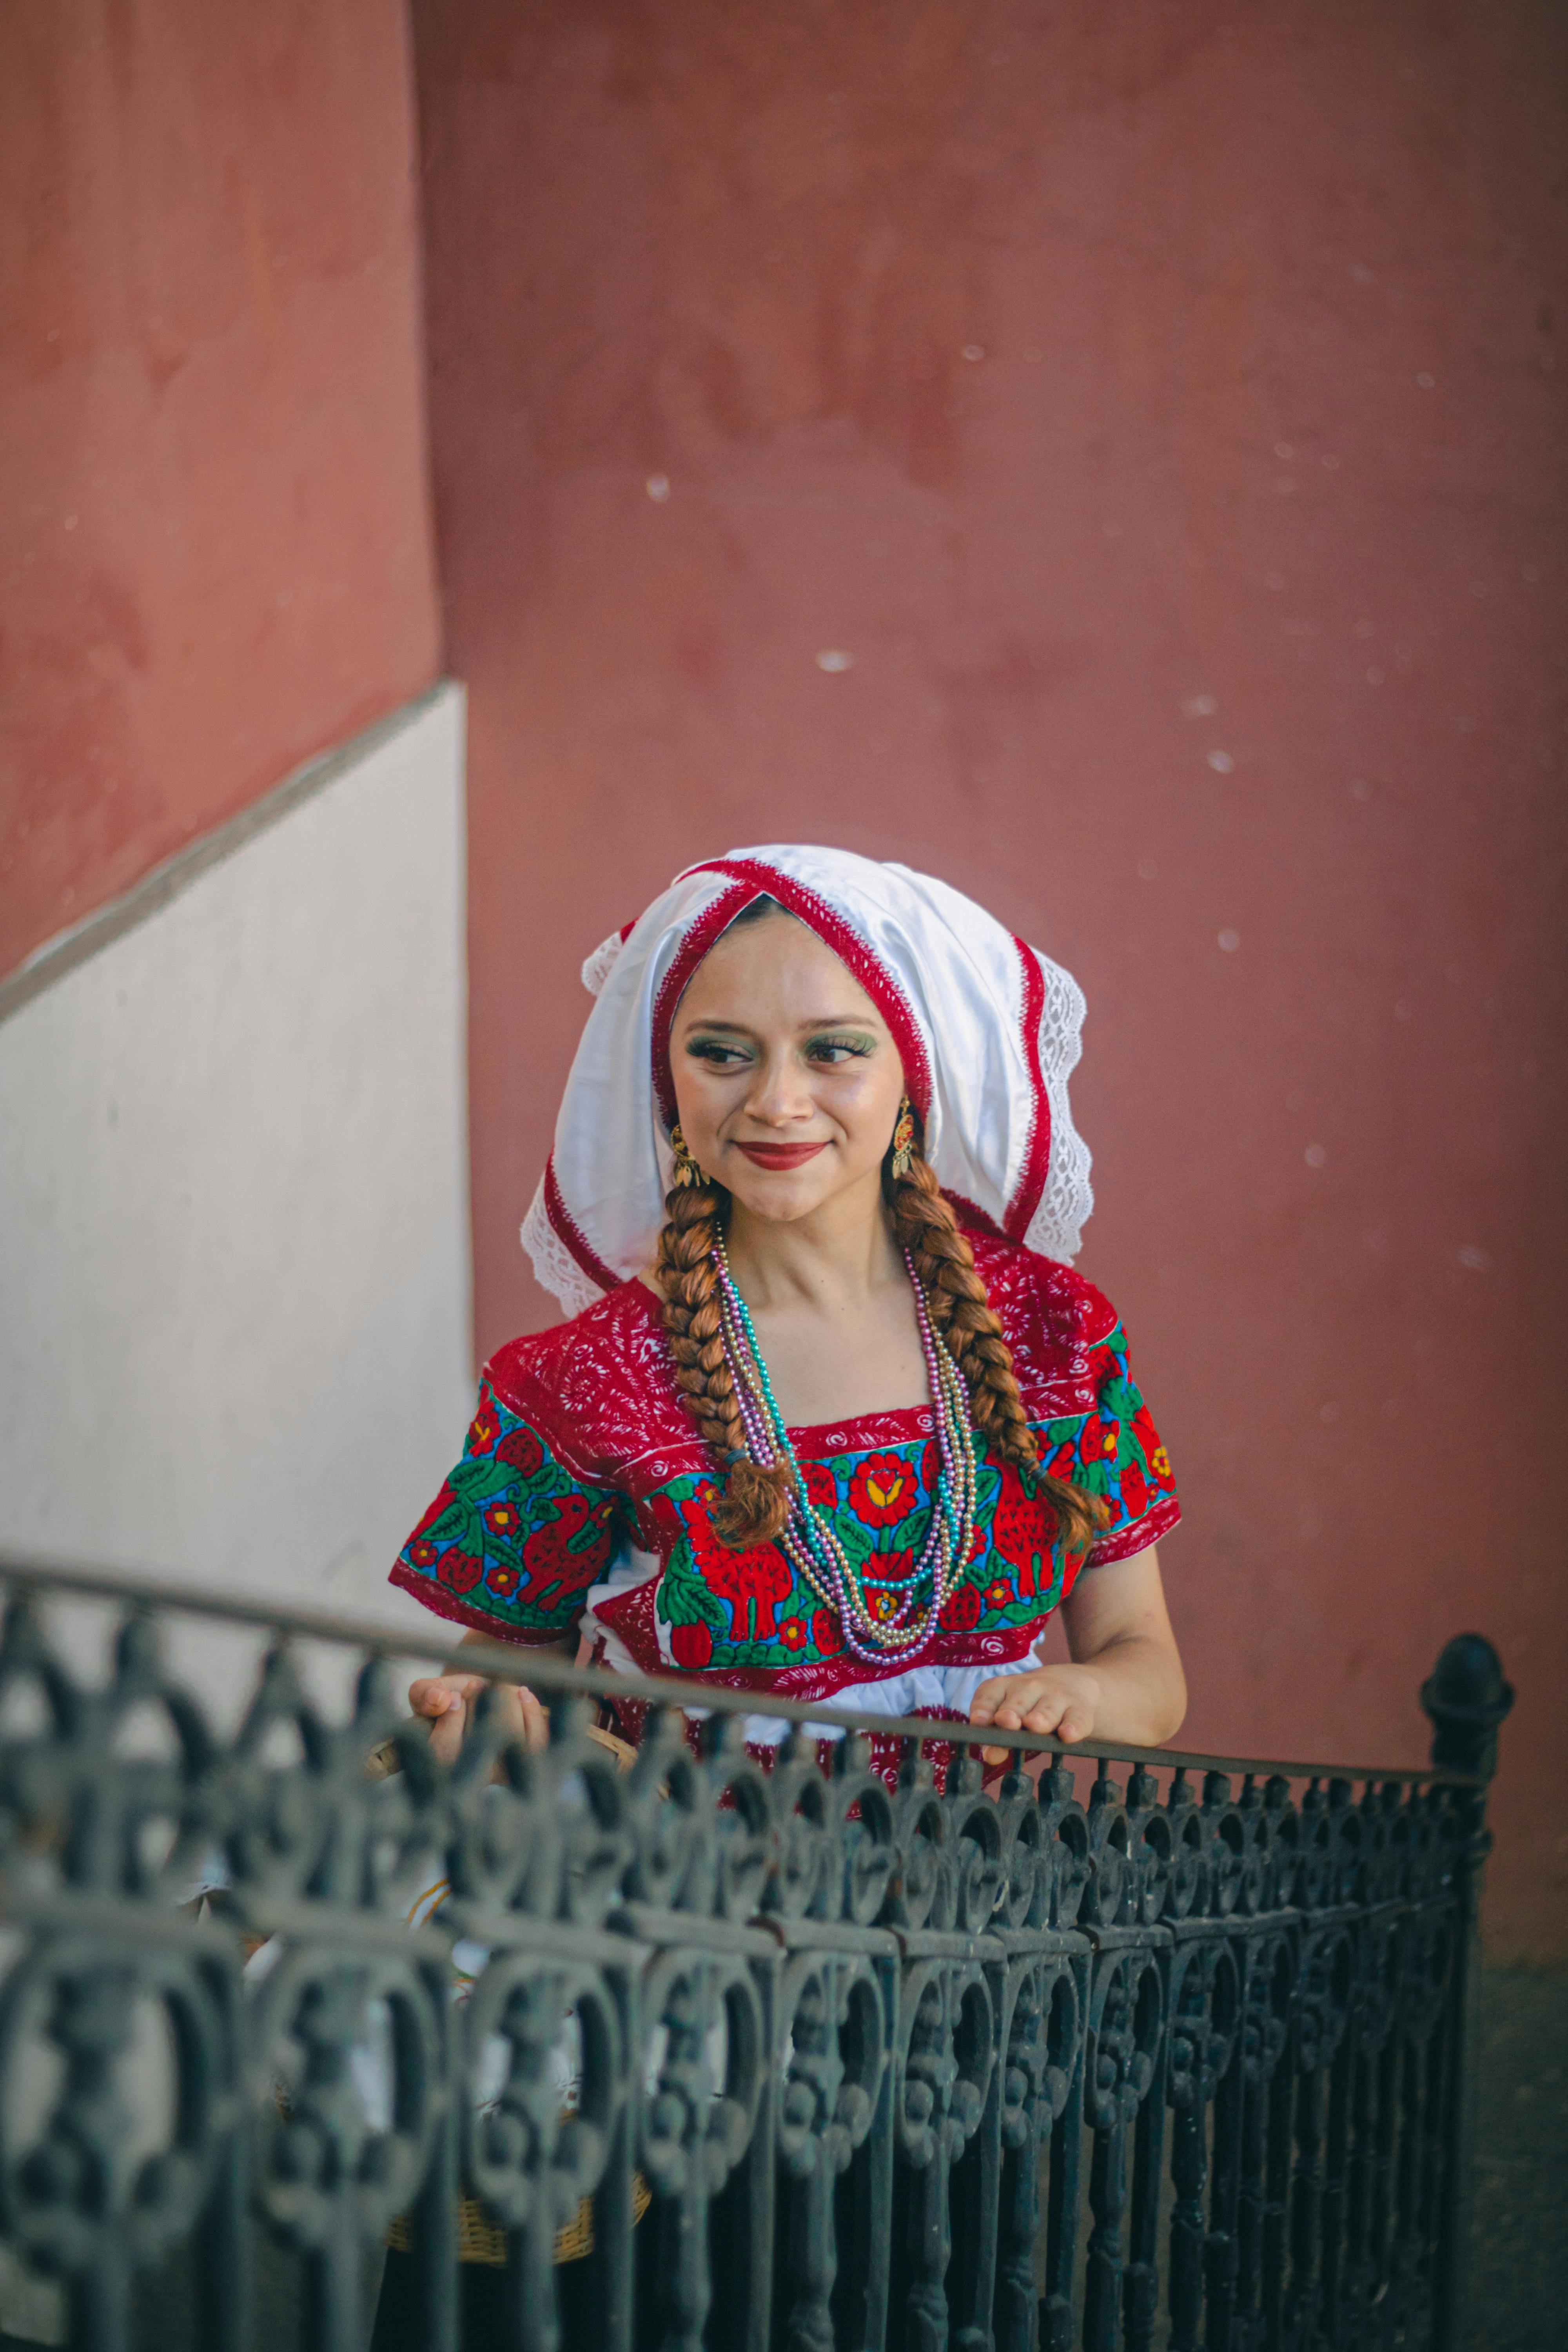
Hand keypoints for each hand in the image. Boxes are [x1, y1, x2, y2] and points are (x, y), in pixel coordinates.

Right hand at [406, 1672, 549, 1764]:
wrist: (484, 1702)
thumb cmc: (451, 1701)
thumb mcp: (426, 1695)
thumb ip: (423, 1695)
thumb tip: (441, 1700)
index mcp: (439, 1770)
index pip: (444, 1746)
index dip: (452, 1711)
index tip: (453, 1696)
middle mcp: (472, 1781)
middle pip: (480, 1736)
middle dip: (479, 1699)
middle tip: (474, 1688)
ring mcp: (503, 1776)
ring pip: (511, 1730)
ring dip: (504, 1699)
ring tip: (494, 1692)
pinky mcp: (530, 1765)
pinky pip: (537, 1738)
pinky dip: (532, 1709)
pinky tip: (522, 1694)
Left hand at [968, 1665, 1101, 1764]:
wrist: (1073, 1684)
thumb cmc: (1029, 1708)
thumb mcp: (1011, 1717)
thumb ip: (997, 1737)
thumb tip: (989, 1756)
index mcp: (1005, 1687)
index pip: (990, 1694)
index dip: (983, 1708)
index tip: (978, 1721)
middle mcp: (1030, 1687)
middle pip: (1018, 1702)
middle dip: (1011, 1712)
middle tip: (1006, 1721)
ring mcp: (1057, 1696)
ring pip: (1047, 1709)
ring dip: (1040, 1717)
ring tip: (1034, 1725)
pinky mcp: (1079, 1710)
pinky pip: (1077, 1719)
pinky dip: (1073, 1727)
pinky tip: (1068, 1735)